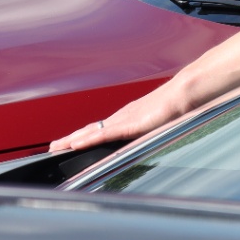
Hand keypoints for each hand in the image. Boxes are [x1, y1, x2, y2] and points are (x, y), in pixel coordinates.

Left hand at [49, 83, 187, 152]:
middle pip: (91, 129)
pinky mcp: (130, 124)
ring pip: (92, 131)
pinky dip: (88, 139)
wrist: (186, 92)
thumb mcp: (161, 122)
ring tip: (56, 147)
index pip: (101, 129)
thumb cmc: (179, 105)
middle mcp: (122, 117)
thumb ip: (152, 129)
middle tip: (52, 147)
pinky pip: (105, 134)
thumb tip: (151, 135)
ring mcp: (125, 119)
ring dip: (73, 139)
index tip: (70, 143)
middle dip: (71, 138)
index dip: (84, 136)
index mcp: (129, 117)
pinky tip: (75, 144)